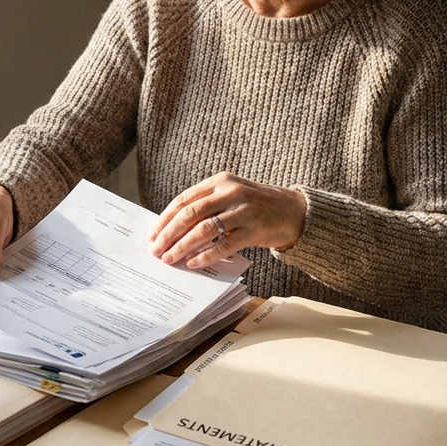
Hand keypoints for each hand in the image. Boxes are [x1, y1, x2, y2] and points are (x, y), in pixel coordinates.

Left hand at [148, 172, 307, 270]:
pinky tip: (193, 264)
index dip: (165, 218)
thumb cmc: (256, 206)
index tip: (152, 235)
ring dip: (182, 247)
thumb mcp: (231, 196)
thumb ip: (206, 206)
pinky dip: (206, 255)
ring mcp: (243, 210)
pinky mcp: (255, 229)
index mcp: (220, 182)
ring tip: (170, 259)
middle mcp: (230, 192)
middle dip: (169, 234)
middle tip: (156, 250)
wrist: (294, 211)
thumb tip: (172, 230)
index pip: (184, 200)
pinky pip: (224, 244)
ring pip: (204, 230)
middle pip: (190, 214)